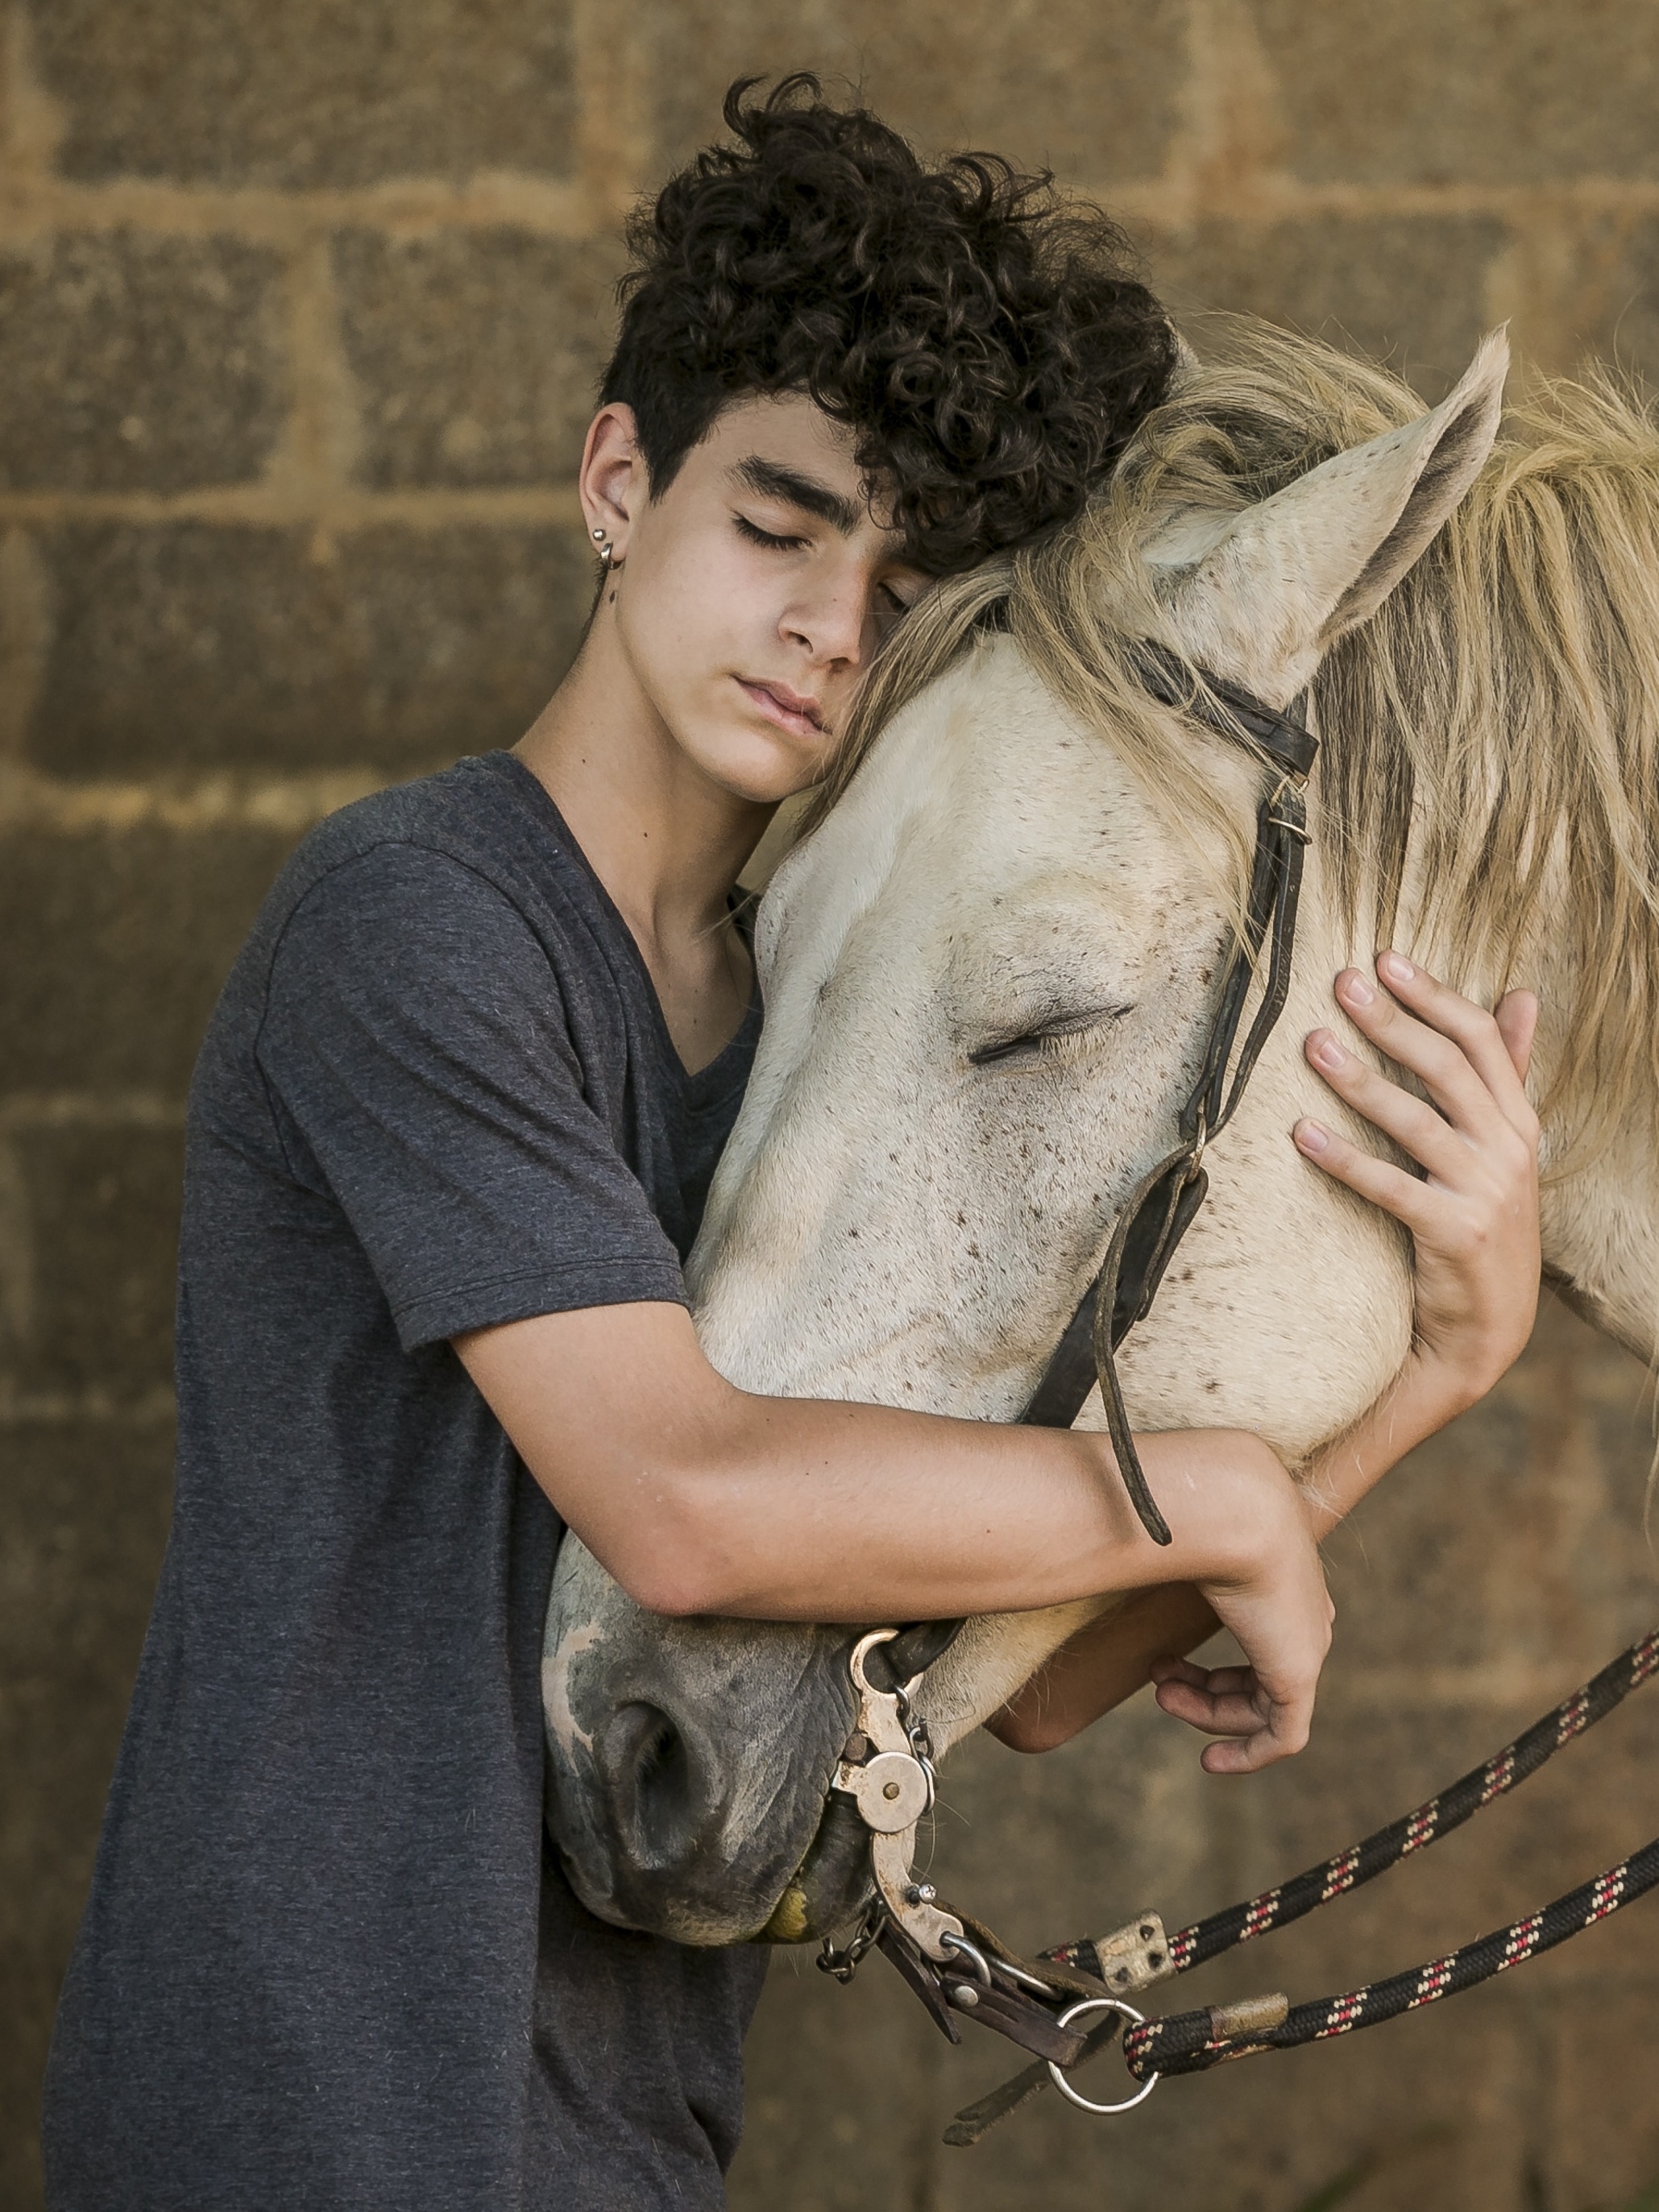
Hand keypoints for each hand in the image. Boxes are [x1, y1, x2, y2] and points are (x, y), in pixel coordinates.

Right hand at [1135, 1435, 1334, 1774]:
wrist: (1235, 1509)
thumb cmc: (1196, 1511)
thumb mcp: (1175, 1532)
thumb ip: (1153, 1542)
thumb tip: (1095, 1525)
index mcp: (1284, 1581)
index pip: (1260, 1640)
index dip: (1219, 1669)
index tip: (1165, 1669)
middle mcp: (1304, 1616)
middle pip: (1260, 1677)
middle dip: (1205, 1691)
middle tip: (1158, 1683)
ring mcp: (1306, 1646)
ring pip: (1262, 1706)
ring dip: (1207, 1712)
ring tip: (1162, 1696)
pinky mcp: (1299, 1674)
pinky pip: (1283, 1736)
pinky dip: (1248, 1754)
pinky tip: (1211, 1762)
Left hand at [1292, 951, 1539, 1419]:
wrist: (1486, 1330)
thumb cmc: (1480, 1222)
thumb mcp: (1502, 1147)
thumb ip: (1507, 1073)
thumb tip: (1522, 994)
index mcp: (1517, 1121)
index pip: (1481, 1041)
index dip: (1435, 996)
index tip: (1386, 958)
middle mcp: (1508, 1151)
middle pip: (1448, 1070)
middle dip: (1393, 1022)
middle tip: (1341, 984)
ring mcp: (1485, 1193)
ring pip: (1417, 1122)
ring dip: (1361, 1081)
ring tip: (1314, 1045)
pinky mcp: (1453, 1235)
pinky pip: (1390, 1188)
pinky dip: (1345, 1158)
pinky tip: (1302, 1133)